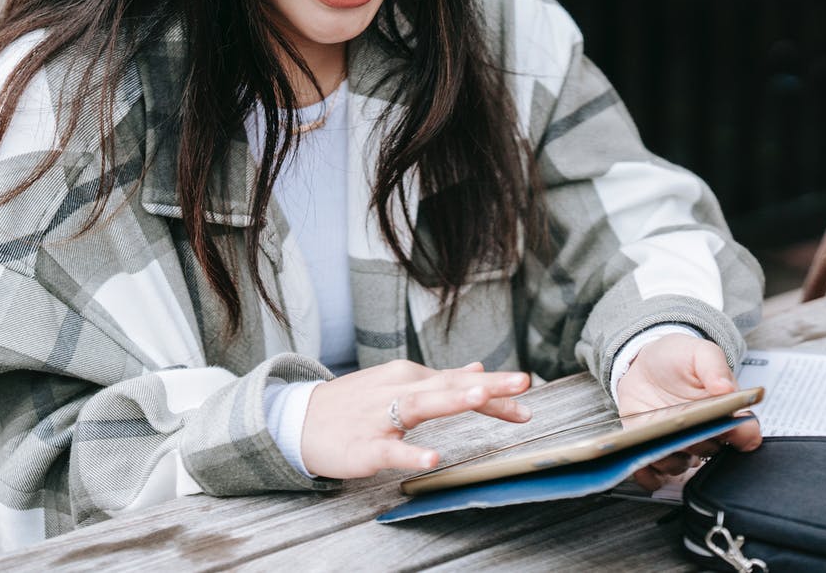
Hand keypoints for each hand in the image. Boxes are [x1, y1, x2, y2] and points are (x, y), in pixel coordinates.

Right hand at [300, 361, 531, 478]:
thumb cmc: (355, 404)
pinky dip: (411, 453)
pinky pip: (391, 451)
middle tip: (522, 382)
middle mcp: (399, 390)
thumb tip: (480, 367)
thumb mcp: (399, 384)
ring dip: (452, 400)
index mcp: (411, 378)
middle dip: (486, 385)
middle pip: (449, 385)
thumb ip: (443, 380)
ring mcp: (381, 417)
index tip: (528, 392)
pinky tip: (432, 458)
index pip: (460, 380)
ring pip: (421, 405)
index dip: (495, 388)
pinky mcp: (364, 446)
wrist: (297, 420)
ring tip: (480, 397)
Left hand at [616, 333, 761, 489]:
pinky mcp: (654, 451)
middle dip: (698, 442)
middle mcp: (705, 433)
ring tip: (658, 443)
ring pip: (681, 465)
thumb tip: (727, 387)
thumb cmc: (677, 358)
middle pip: (710, 450)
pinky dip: (648, 474)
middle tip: (686, 429)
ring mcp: (679, 445)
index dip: (742, 435)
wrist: (644, 364)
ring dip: (670, 458)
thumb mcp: (698, 352)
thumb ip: (713, 366)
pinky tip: (640, 463)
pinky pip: (654, 475)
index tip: (731, 430)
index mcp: (724, 411)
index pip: (744, 432)